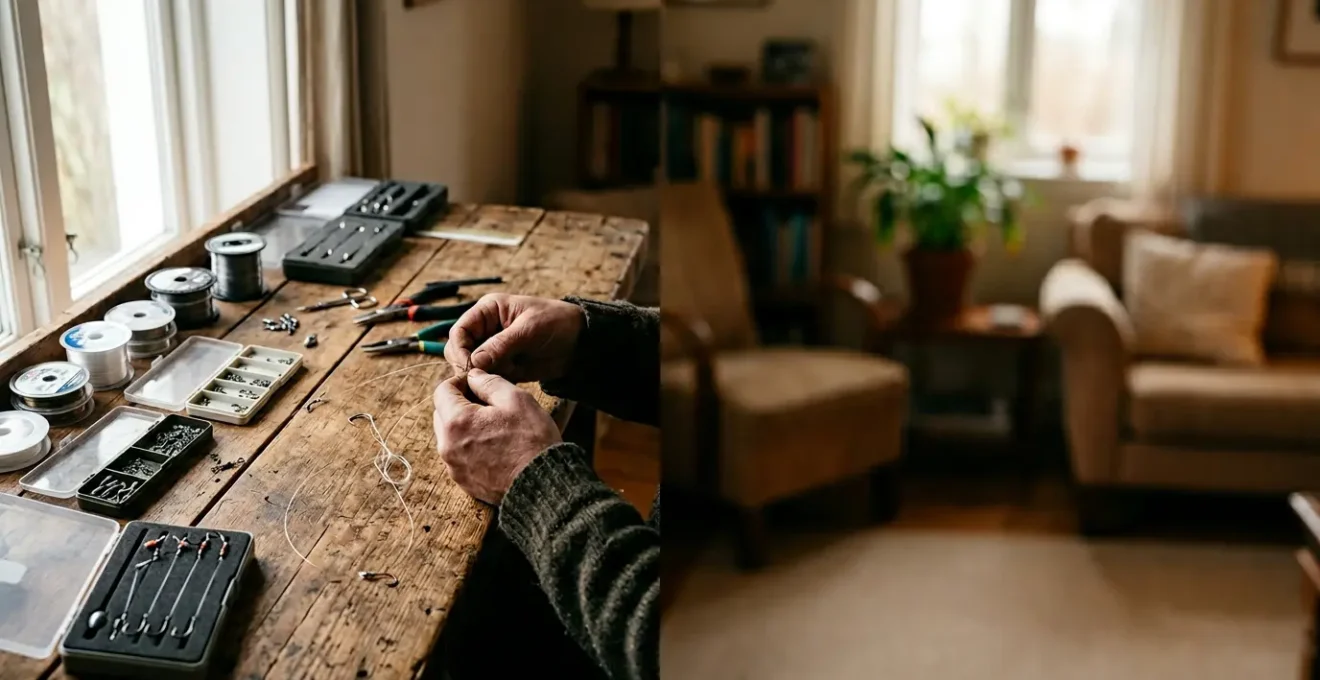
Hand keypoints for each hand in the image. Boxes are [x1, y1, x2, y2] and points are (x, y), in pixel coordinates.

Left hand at [433, 368, 561, 504]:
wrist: (542, 485)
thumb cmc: (532, 441)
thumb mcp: (516, 400)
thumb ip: (489, 383)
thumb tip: (473, 376)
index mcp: (457, 422)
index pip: (442, 391)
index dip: (460, 381)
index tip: (477, 383)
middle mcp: (447, 446)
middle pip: (442, 414)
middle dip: (459, 403)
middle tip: (486, 403)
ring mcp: (454, 467)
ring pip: (449, 436)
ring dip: (463, 426)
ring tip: (492, 427)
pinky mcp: (463, 482)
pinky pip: (458, 456)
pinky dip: (469, 446)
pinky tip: (493, 446)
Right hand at [444, 294, 583, 383]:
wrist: (580, 342)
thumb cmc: (556, 323)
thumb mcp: (529, 329)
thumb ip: (501, 345)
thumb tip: (474, 362)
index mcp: (488, 311)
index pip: (460, 331)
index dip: (460, 349)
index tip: (469, 367)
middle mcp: (486, 330)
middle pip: (460, 351)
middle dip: (467, 366)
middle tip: (481, 380)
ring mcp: (493, 350)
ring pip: (472, 368)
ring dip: (480, 378)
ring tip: (497, 383)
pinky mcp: (503, 367)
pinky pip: (488, 379)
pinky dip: (491, 385)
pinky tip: (503, 388)